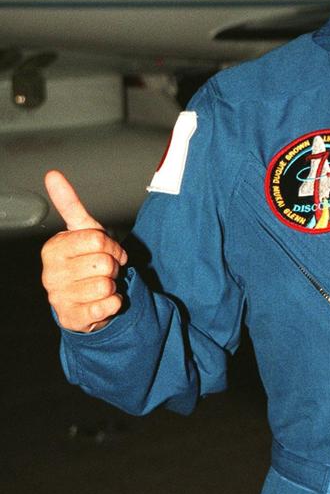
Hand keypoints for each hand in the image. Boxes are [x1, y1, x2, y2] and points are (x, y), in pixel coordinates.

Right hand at [41, 170, 127, 332]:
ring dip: (112, 286)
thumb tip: (53, 174)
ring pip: (106, 285)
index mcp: (53, 249)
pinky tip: (103, 302)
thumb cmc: (84, 262)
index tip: (109, 251)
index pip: (97, 240)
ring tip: (100, 286)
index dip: (112, 247)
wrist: (83, 301)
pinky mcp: (72, 318)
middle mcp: (51, 274)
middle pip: (104, 263)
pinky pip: (107, 306)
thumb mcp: (81, 232)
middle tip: (104, 271)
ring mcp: (59, 298)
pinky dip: (113, 303)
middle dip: (112, 267)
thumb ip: (69, 204)